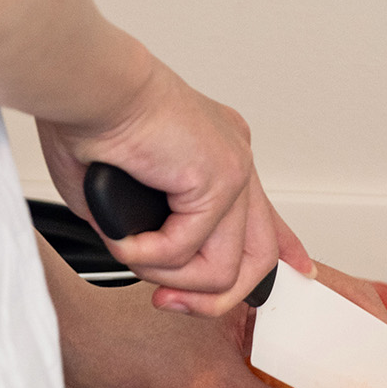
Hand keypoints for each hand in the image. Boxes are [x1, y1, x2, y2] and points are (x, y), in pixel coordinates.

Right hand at [39, 61, 309, 315]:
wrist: (88, 84)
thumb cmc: (89, 118)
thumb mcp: (123, 190)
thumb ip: (147, 228)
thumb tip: (145, 259)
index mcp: (217, 153)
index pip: (265, 216)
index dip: (284, 249)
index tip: (298, 268)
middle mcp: (233, 159)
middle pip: (258, 255)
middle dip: (212, 297)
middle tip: (167, 303)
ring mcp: (233, 169)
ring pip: (223, 268)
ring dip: (168, 277)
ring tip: (130, 253)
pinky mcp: (219, 178)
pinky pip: (187, 250)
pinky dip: (146, 254)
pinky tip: (123, 237)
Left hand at [41, 240, 362, 387]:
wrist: (83, 347)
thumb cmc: (134, 350)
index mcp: (267, 281)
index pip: (350, 299)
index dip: (386, 337)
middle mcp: (262, 281)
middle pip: (339, 310)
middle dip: (370, 351)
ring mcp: (248, 298)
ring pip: (315, 323)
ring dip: (341, 358)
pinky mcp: (233, 317)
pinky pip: (288, 333)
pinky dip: (310, 361)